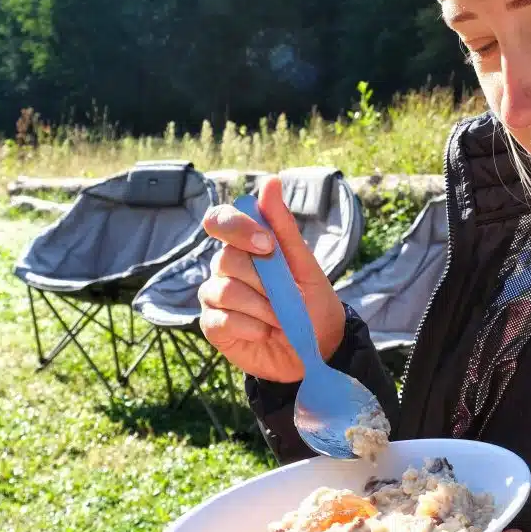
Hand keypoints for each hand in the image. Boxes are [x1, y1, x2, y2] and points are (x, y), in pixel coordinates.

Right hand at [198, 175, 345, 383]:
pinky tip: (266, 332)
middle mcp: (225, 268)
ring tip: (281, 319)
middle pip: (226, 259)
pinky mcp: (214, 326)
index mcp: (245, 246)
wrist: (317, 350)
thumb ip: (283, 226)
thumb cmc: (312, 303)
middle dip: (263, 280)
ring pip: (224, 290)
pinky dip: (250, 327)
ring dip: (261, 307)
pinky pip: (221, 319)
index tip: (266, 245)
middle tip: (286, 296)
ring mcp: (216, 297)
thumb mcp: (305, 265)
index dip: (237, 228)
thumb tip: (270, 181)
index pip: (220, 220)